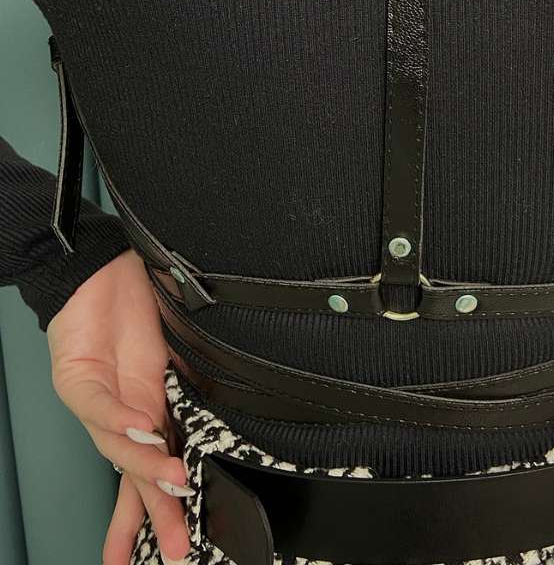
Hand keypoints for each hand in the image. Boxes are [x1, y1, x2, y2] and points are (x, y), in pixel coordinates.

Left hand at [46, 248, 192, 563]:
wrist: (99, 266)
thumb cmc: (139, 300)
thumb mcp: (179, 344)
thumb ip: (194, 381)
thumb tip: (230, 409)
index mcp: (150, 409)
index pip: (156, 469)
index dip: (164, 509)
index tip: (183, 543)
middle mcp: (121, 415)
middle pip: (135, 477)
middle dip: (154, 514)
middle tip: (174, 546)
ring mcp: (96, 400)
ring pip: (117, 448)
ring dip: (147, 467)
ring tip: (172, 482)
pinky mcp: (74, 378)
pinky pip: (98, 406)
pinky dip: (120, 420)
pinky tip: (142, 427)